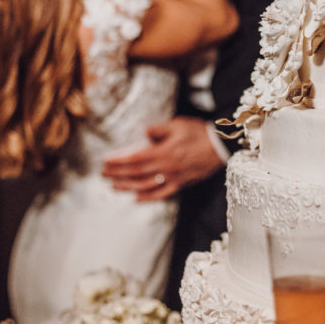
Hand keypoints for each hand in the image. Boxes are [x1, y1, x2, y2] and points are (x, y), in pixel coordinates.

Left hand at [102, 117, 224, 200]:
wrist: (221, 147)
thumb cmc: (199, 133)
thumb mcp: (178, 125)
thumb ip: (158, 130)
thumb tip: (144, 133)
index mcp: (163, 152)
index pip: (135, 159)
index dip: (118, 161)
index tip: (105, 161)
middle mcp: (166, 168)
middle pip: (136, 173)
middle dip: (118, 174)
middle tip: (103, 174)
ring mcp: (173, 178)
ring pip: (145, 186)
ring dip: (127, 187)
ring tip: (114, 186)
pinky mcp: (180, 184)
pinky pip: (161, 194)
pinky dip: (147, 198)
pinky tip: (136, 198)